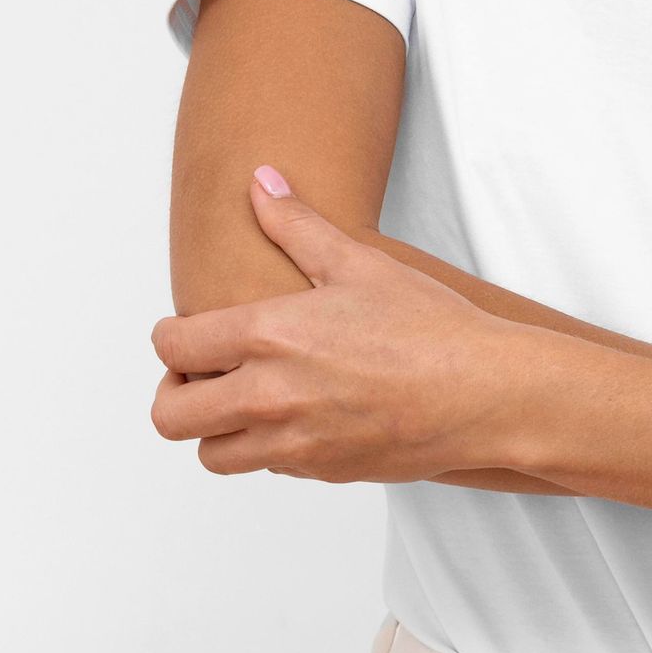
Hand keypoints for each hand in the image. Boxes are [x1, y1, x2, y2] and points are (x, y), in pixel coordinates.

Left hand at [149, 165, 526, 482]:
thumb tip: (261, 181)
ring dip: (216, 428)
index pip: (173, 347)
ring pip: (211, 454)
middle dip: (174, 393)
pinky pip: (266, 467)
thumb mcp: (360, 263)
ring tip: (246, 401)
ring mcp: (292, 441)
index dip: (170, 340)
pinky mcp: (320, 471)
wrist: (482, 393)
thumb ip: (297, 225)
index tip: (187, 335)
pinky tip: (300, 415)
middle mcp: (269, 394)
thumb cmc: (428, 325)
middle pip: (169, 416)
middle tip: (201, 375)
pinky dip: (267, 446)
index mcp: (268, 335)